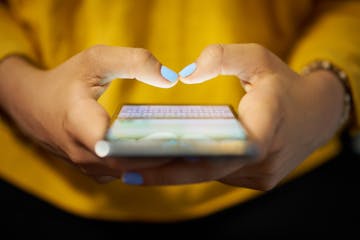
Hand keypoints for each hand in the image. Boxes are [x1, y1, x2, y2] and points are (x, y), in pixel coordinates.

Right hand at [0, 45, 177, 182]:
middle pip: (131, 163)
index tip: (180, 140)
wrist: (34, 106)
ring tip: (192, 152)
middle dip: (165, 157)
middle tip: (200, 148)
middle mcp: (82, 153)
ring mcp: (88, 167)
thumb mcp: (96, 60)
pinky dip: (148, 166)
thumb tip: (171, 78)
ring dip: (160, 164)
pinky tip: (171, 154)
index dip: (148, 146)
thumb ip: (134, 61)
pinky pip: (127, 173)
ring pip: (131, 172)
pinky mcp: (96, 171)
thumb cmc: (66, 80)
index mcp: (78, 122)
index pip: (116, 145)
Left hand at [123, 44, 344, 189]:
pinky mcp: (258, 180)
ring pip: (211, 176)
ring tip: (140, 166)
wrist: (317, 114)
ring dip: (178, 171)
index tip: (140, 165)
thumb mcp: (257, 59)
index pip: (217, 152)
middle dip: (165, 172)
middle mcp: (263, 161)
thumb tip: (184, 74)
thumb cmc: (284, 84)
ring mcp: (261, 176)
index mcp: (265, 127)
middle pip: (206, 171)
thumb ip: (222, 57)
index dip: (177, 162)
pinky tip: (171, 162)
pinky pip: (220, 175)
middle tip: (125, 170)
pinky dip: (196, 169)